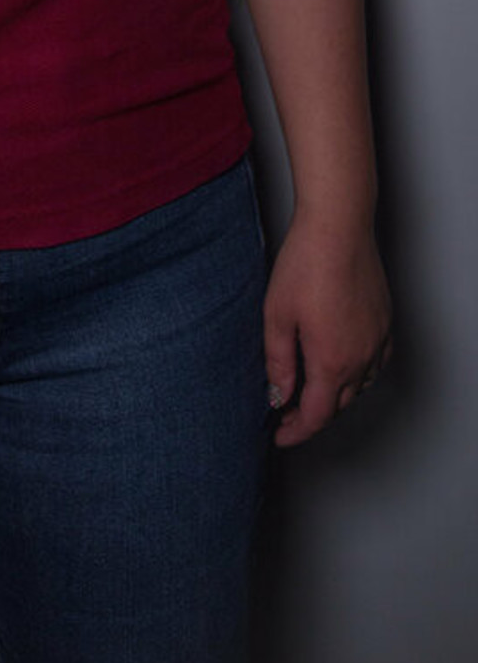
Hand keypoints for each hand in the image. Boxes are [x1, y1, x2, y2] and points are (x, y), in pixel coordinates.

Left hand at [263, 211, 391, 447]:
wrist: (338, 228)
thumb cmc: (304, 265)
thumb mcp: (277, 316)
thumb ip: (278, 362)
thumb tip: (279, 396)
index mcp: (331, 361)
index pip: (315, 416)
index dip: (295, 432)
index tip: (279, 434)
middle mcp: (360, 358)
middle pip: (337, 405)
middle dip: (312, 416)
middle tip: (286, 413)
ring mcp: (377, 341)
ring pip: (359, 387)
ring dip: (335, 396)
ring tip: (310, 389)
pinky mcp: (385, 323)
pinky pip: (377, 364)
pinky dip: (359, 375)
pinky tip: (343, 365)